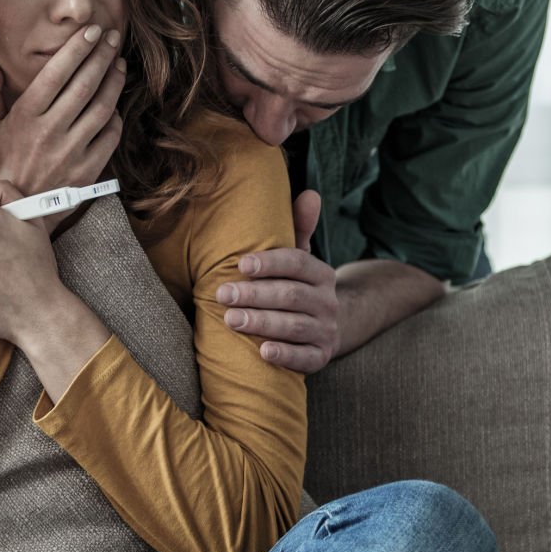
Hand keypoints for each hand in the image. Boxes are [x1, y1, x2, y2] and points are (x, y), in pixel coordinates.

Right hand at [0, 24, 124, 195]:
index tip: (92, 31)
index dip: (77, 49)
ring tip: (119, 64)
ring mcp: (71, 152)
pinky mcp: (87, 170)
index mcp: (25, 117)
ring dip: (114, 83)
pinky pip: (109, 137)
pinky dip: (115, 118)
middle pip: (84, 86)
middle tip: (113, 38)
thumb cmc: (0, 165)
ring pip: (101, 108)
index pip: (56, 73)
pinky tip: (114, 104)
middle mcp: (49, 132)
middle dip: (101, 57)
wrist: (14, 212)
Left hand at [216, 190, 339, 373]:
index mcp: (321, 274)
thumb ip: (299, 228)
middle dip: (255, 295)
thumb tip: (310, 193)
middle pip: (291, 296)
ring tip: (230, 320)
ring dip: (262, 322)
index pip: (297, 263)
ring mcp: (326, 331)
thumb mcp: (300, 259)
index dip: (270, 263)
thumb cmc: (298, 287)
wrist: (326, 328)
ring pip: (295, 326)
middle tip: (222, 294)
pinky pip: (305, 358)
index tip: (240, 264)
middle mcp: (328, 302)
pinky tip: (262, 351)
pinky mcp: (321, 356)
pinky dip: (285, 355)